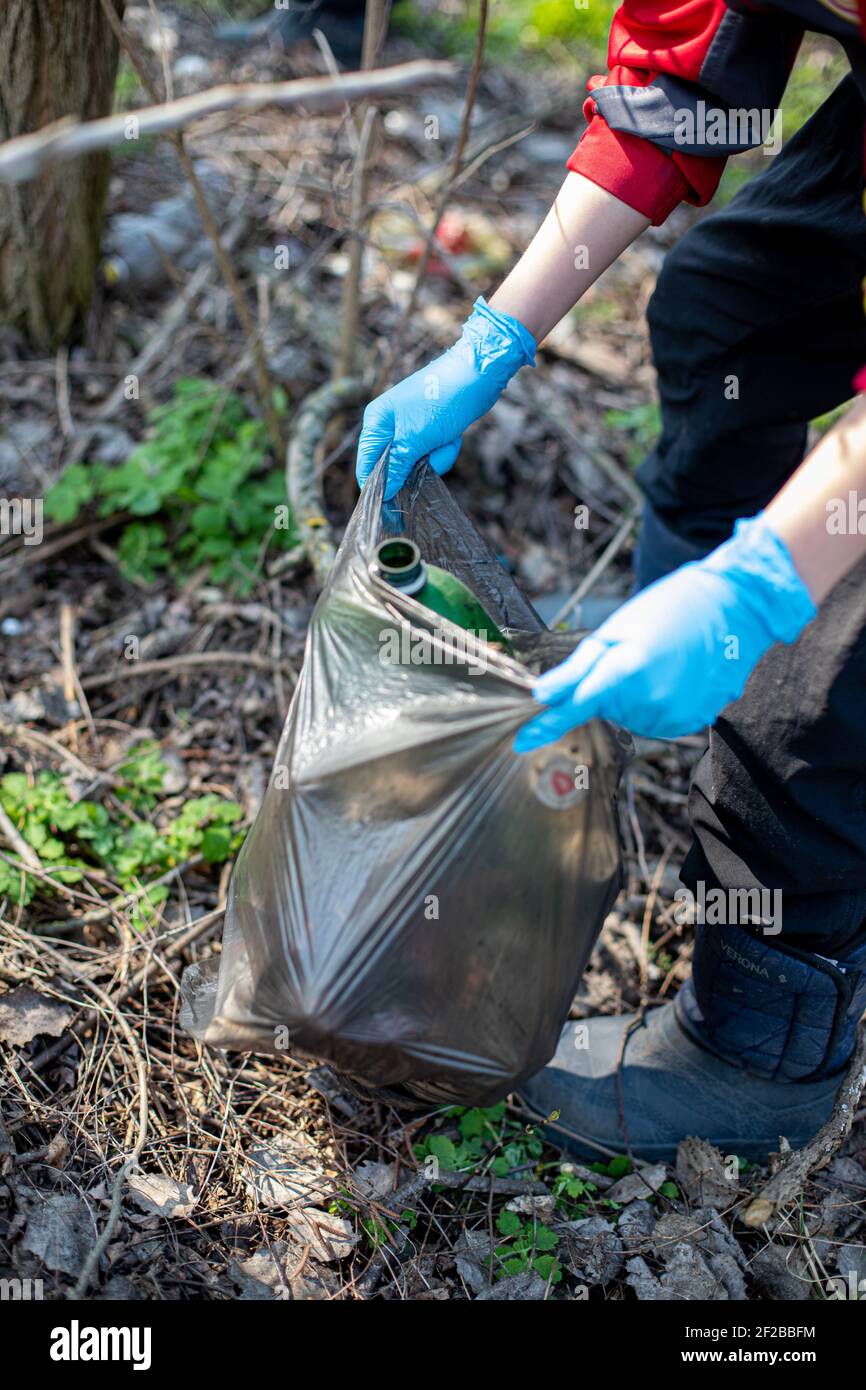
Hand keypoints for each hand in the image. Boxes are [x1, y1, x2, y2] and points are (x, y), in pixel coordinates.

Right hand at [356, 297, 534, 500]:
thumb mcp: (416, 438)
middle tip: (431, 452)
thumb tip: (385, 493)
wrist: (477, 374)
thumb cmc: (441, 400)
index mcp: (376, 422)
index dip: (379, 487)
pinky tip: (453, 435)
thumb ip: (397, 466)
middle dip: (418, 465)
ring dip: (436, 457)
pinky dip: (445, 449)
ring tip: (446, 438)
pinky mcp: (428, 431)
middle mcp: (388, 426)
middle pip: (395, 467)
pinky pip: (432, 454)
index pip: (367, 465)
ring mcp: (410, 428)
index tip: (394, 507)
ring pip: (417, 464)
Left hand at [513, 513, 816, 749]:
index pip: (573, 707)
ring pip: (632, 718)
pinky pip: (658, 721)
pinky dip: (658, 704)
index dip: (545, 726)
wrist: (733, 606)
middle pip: (605, 710)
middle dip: (610, 688)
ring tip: (660, 661)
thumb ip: (575, 670)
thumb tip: (540, 696)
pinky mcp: (693, 722)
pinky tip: (675, 677)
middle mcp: (647, 700)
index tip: (520, 743)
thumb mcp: (614, 631)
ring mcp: (673, 715)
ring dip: (635, 697)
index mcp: (624, 670)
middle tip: (637, 654)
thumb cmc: (667, 609)